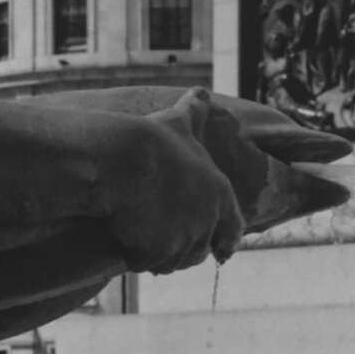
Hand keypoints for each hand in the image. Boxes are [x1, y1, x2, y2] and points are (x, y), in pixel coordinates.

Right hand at [104, 92, 248, 272]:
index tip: (221, 251)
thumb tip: (200, 90)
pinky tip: (125, 240)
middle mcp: (208, 219)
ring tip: (139, 237)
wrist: (120, 159)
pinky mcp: (159, 250)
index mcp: (220, 192)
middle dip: (181, 249)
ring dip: (157, 256)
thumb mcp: (178, 122)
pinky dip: (136, 256)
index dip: (225, 239)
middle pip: (198, 251)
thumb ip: (194, 111)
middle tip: (160, 240)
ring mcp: (184, 237)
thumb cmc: (150, 140)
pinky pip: (146, 263)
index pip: (233, 228)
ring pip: (172, 262)